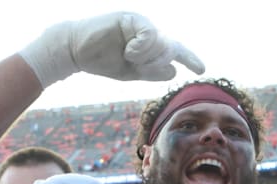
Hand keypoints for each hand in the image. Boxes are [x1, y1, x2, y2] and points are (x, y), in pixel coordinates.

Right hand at [19, 11, 204, 87]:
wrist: (75, 51)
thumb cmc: (101, 60)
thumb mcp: (131, 72)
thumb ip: (151, 72)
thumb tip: (173, 71)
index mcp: (148, 44)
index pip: (174, 50)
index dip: (189, 58)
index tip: (201, 69)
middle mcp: (147, 31)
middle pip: (169, 50)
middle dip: (155, 64)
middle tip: (135, 64)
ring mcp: (139, 23)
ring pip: (161, 44)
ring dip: (146, 57)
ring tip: (127, 56)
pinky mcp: (130, 18)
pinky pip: (149, 35)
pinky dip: (141, 48)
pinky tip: (128, 51)